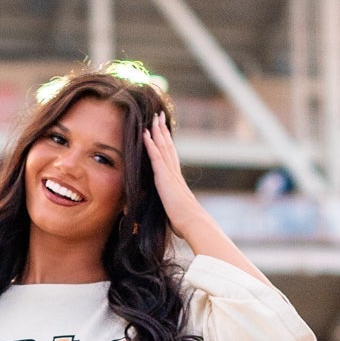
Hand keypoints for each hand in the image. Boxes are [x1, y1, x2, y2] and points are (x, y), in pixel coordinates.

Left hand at [141, 115, 204, 235]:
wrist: (194, 223)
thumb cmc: (187, 223)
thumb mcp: (176, 214)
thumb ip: (173, 210)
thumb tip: (172, 219)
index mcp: (177, 181)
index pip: (171, 158)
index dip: (167, 144)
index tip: (164, 132)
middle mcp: (175, 173)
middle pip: (168, 146)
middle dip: (163, 131)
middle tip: (160, 116)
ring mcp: (170, 174)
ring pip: (163, 146)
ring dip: (157, 131)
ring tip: (154, 118)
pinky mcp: (164, 177)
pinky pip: (156, 156)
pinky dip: (150, 143)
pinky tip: (145, 133)